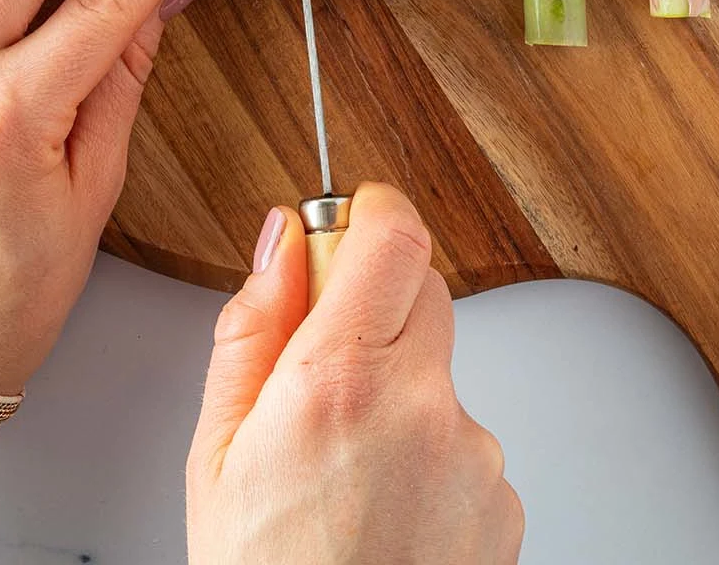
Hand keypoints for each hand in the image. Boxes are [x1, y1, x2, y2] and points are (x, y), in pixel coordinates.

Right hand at [186, 182, 523, 563]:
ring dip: (400, 391)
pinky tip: (382, 508)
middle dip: (375, 302)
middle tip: (323, 359)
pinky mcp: (502, 501)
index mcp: (342, 381)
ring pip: (439, 372)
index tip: (350, 218)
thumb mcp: (216, 450)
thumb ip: (252, 325)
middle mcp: (424, 408)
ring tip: (345, 472)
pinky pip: (463, 439)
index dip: (372, 210)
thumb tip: (280, 242)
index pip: (395, 234)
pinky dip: (428, 455)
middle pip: (425, 290)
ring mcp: (475, 457)